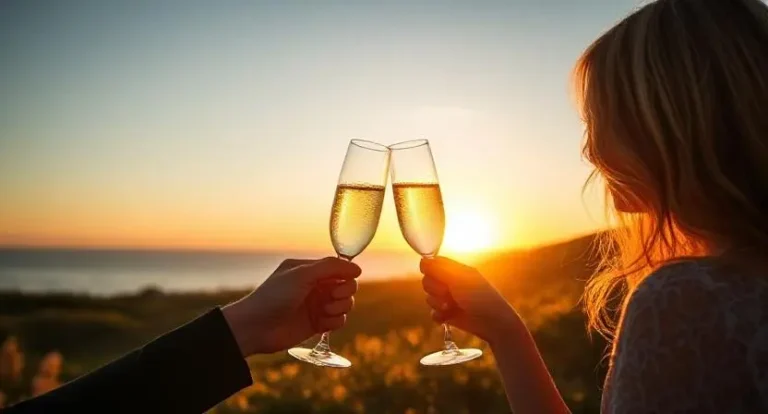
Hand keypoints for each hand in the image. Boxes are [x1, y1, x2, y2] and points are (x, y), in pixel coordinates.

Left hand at [222, 257, 359, 355]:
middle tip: (331, 296)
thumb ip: (330, 267)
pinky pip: (339, 321)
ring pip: (346, 304)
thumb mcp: (302, 275)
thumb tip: (357, 269)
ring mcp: (316, 305)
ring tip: (324, 311)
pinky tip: (321, 324)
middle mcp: (315, 286)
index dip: (346, 276)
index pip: (340, 269)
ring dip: (340, 307)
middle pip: (347, 286)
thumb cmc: (274, 296)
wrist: (256, 327)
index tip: (338, 283)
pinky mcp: (317, 324)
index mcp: (310, 270)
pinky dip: (335, 322)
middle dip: (345, 292)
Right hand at [421, 257, 521, 343]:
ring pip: (428, 298)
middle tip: (449, 293)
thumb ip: (439, 268)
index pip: (432, 264)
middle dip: (435, 289)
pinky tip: (448, 316)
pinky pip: (432, 313)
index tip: (438, 277)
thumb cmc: (479, 296)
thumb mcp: (459, 278)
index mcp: (454, 270)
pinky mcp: (447, 315)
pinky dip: (439, 315)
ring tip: (452, 306)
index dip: (430, 270)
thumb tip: (422, 261)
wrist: (491, 321)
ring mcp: (448, 299)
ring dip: (438, 303)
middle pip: (427, 281)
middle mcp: (450, 283)